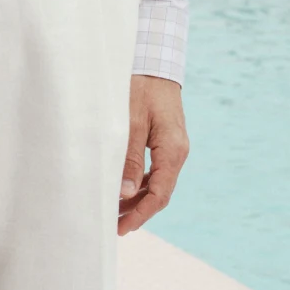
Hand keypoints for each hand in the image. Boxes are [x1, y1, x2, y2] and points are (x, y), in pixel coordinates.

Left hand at [119, 74, 187, 234]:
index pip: (159, 194)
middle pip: (159, 192)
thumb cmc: (140, 87)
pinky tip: (122, 189)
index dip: (140, 214)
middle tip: (112, 225)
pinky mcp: (165, 140)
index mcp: (173, 149)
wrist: (154, 61)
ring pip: (156, 182)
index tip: (121, 228)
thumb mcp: (130, 122)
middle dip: (137, 211)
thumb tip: (126, 193)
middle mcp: (177, 151)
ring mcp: (172, 146)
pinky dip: (139, 183)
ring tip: (114, 211)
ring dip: (137, 199)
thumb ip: (129, 158)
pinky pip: (154, 170)